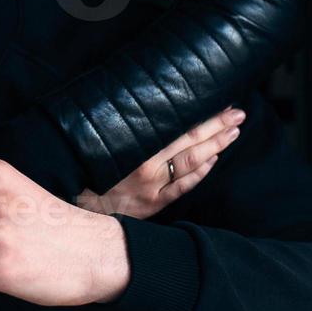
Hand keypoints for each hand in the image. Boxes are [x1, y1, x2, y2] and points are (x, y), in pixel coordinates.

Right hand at [76, 108, 244, 219]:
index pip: (179, 127)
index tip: (220, 101)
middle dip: (218, 127)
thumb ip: (120, 124)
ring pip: (192, 164)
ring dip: (216, 147)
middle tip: (238, 113)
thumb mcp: (97, 141)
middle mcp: (149, 168)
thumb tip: (141, 102)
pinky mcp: (153, 204)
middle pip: (192, 143)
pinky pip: (183, 188)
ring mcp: (154, 188)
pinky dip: (201, 173)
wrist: (73, 208)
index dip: (203, 115)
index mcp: (137, 149)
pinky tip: (214, 161)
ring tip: (234, 132)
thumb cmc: (82, 168)